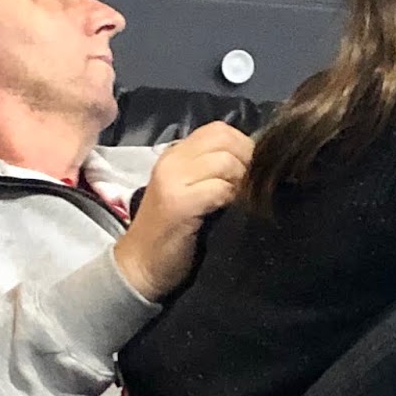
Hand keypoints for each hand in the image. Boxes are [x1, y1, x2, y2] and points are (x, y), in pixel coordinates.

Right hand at [113, 121, 253, 300]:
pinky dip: (232, 198)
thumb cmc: (170, 233)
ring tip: (239, 201)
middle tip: (250, 186)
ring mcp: (173, 179)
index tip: (253, 170)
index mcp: (176, 154)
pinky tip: (229, 212)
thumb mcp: (191, 192)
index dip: (244, 145)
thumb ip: (213, 172)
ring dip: (242, 181)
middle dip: (248, 160)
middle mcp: (172, 159)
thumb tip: (256, 162)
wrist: (140, 266)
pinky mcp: (179, 203)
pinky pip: (219, 188)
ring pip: (225, 161)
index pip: (219, 129)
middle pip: (225, 139)